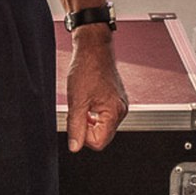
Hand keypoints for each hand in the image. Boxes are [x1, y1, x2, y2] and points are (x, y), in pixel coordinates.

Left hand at [65, 36, 128, 152]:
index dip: (83, 137)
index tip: (76, 123)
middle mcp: (121, 110)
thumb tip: (74, 147)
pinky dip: (93, 113)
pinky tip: (87, 101)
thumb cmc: (87, 68)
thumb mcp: (76, 101)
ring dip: (89, 120)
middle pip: (102, 136)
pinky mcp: (116, 99)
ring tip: (83, 104)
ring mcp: (119, 104)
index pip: (99, 143)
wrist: (93, 48)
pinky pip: (104, 116)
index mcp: (114, 112)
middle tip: (78, 111)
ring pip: (102, 126)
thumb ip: (75, 127)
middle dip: (87, 129)